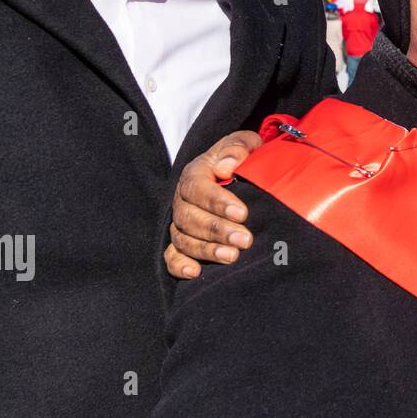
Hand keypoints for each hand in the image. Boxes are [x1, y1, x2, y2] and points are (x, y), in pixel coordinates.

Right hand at [163, 131, 260, 278]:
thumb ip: (238, 147)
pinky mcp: (181, 242)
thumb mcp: (245, 144)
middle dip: (217, 230)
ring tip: (232, 257)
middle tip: (245, 240)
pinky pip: (171, 256)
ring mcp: (180, 222)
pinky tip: (195, 273)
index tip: (242, 213)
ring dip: (206, 250)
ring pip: (183, 239)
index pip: (198, 187)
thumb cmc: (243, 159)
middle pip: (190, 217)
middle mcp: (182, 199)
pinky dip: (179, 266)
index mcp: (195, 173)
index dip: (217, 202)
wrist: (239, 175)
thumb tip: (226, 167)